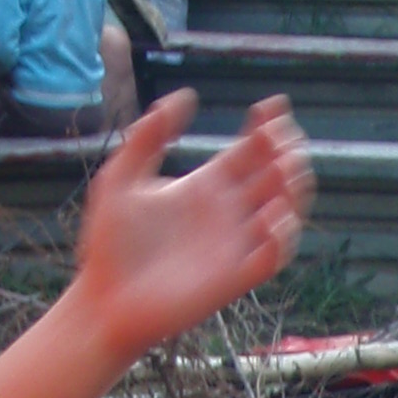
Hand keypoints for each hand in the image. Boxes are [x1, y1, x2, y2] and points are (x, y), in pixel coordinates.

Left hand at [69, 94, 311, 365]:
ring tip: (287, 168)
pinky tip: (271, 215)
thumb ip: (148, 136)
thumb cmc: (109, 244)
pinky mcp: (236, 279)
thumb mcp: (121, 177)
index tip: (273, 105)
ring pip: (284, 213)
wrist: (103, 300)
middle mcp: (228, 214)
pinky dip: (281, 236)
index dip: (267, 127)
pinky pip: (272, 256)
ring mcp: (235, 246)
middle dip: (286, 154)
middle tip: (281, 136)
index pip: (250, 152)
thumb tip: (184, 96)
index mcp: (206, 187)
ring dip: (294, 190)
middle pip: (275, 177)